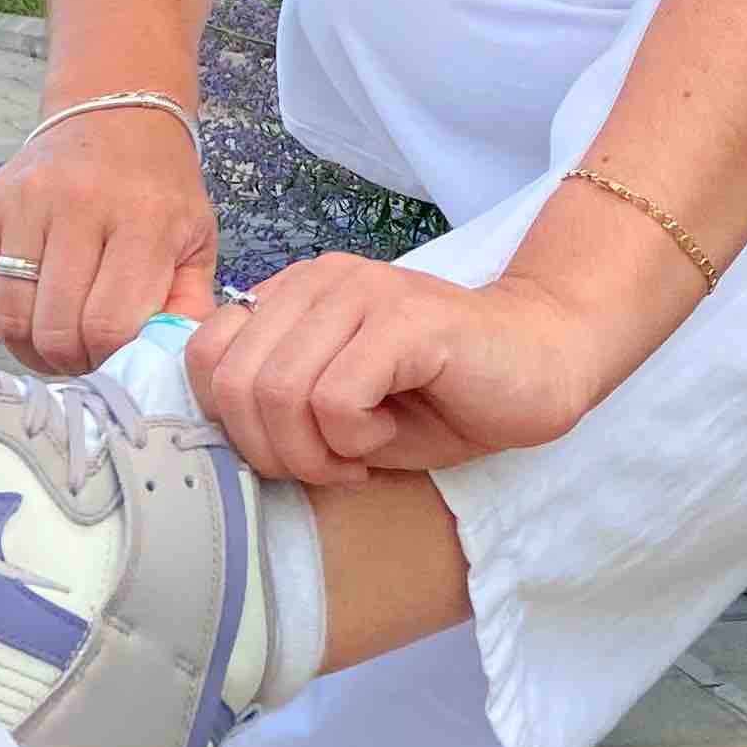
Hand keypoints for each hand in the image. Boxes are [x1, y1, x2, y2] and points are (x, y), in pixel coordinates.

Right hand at [0, 111, 216, 375]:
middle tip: (84, 355)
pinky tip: (29, 311)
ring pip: (10, 317)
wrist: (113, 117)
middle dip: (70, 361)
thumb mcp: (197, 240)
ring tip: (55, 341)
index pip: (109, 324)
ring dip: (30, 348)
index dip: (109, 359)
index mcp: (143, 218)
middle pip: (55, 328)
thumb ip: (189, 307)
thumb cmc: (159, 190)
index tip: (115, 357)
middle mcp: (78, 204)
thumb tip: (166, 368)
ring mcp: (24, 203)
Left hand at [183, 261, 598, 488]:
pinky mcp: (403, 320)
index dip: (236, 426)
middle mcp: (318, 280)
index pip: (204, 358)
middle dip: (274, 452)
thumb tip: (215, 436)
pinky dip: (353, 440)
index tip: (297, 449)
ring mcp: (361, 293)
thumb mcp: (337, 409)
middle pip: (233, 384)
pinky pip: (334, 399)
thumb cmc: (440, 397)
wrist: (542, 363)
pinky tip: (389, 434)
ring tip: (361, 451)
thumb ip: (276, 403)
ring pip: (277, 393)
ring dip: (315, 452)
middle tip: (331, 466)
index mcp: (293, 294)